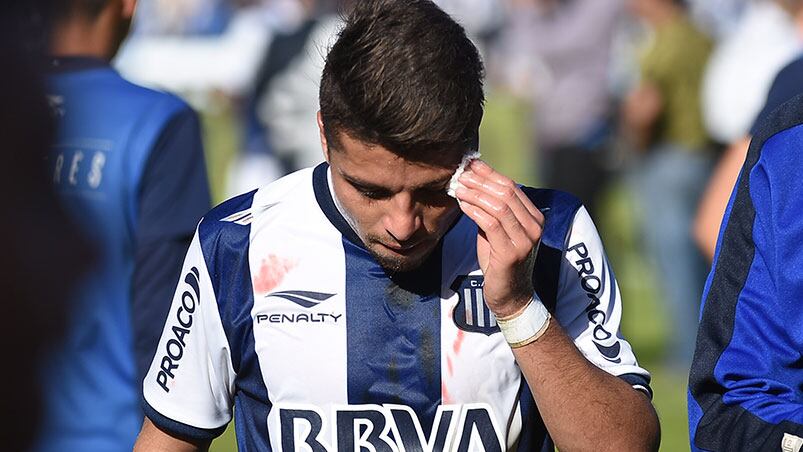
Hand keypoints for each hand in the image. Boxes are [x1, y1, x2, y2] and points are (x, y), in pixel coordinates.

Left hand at [455, 160, 544, 317]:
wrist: (510, 297)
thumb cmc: (499, 262)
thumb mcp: (496, 232)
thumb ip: (490, 210)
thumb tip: (471, 183)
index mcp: (534, 218)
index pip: (511, 186)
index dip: (489, 173)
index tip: (470, 164)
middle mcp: (534, 226)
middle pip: (506, 192)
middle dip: (480, 181)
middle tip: (459, 174)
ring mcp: (525, 240)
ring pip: (499, 205)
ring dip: (475, 194)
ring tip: (457, 187)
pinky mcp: (512, 253)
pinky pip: (492, 224)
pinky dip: (475, 210)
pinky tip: (462, 205)